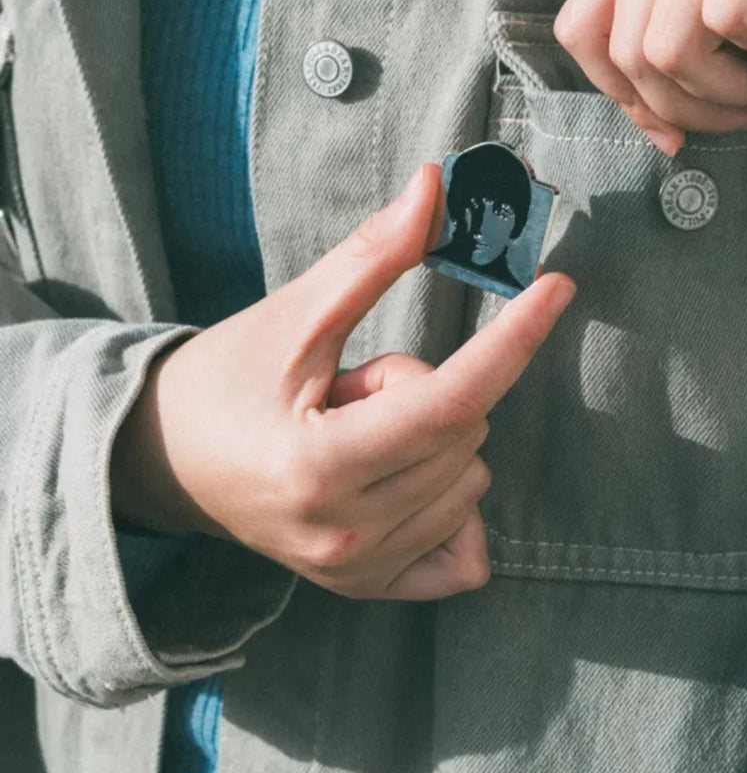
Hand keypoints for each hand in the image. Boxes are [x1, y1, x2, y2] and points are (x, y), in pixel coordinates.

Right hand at [110, 163, 575, 600]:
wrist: (163, 463)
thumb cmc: (224, 380)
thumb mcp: (294, 313)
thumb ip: (373, 254)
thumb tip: (436, 184)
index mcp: (318, 465)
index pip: (452, 400)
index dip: (515, 338)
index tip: (558, 287)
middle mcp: (343, 533)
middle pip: (467, 432)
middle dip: (432, 385)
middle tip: (355, 386)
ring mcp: (357, 572)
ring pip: (472, 479)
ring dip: (439, 439)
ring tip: (356, 433)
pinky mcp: (367, 589)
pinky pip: (467, 552)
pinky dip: (456, 504)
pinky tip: (404, 483)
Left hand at [554, 0, 746, 154]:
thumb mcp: (718, 26)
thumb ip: (667, 59)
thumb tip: (655, 130)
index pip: (581, 25)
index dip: (620, 95)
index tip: (671, 130)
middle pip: (630, 49)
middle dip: (692, 105)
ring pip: (672, 45)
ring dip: (734, 84)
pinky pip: (731, 18)